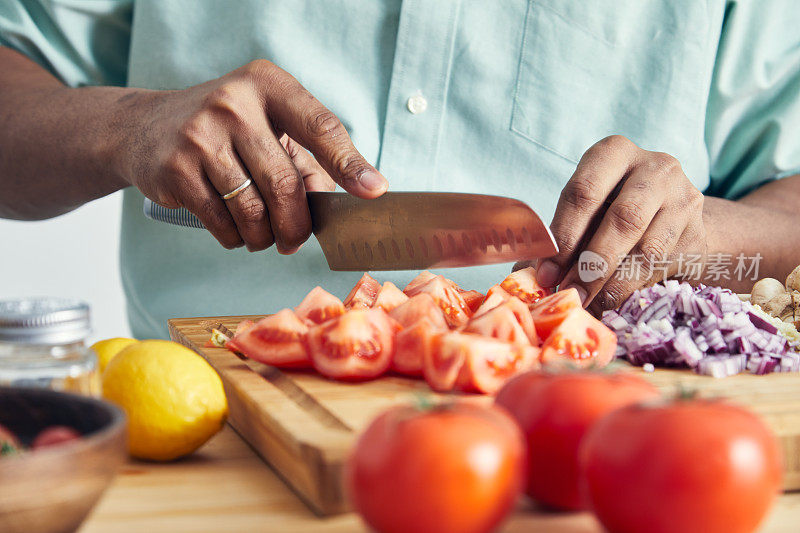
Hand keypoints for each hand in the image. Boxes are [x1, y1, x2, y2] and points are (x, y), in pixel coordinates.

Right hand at [111, 60, 387, 252]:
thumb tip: (337, 204)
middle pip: (285, 184)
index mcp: (268, 85)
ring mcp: (200, 135)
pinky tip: (236, 232)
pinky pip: (222, 222)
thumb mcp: (266, 126)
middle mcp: (233, 103)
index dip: (349, 163)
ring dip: (265, 237)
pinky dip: (236, 238)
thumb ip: (304, 159)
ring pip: (253, 211)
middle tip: (295, 240)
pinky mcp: (175, 168)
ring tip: (264, 237)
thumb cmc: (224, 129)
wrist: (143, 127)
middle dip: (296, 225)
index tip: (374, 191)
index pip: (320, 126)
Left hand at [531, 135, 706, 310]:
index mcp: (613, 153)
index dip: (563, 236)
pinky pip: (663, 268)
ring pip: (647, 249)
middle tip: (569, 294)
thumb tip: (527, 276)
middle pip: (622, 219)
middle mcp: (654, 168)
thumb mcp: (586, 211)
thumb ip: (561, 237)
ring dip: (613, 284)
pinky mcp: (697, 232)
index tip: (546, 273)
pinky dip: (634, 289)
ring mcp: (682, 198)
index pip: (583, 192)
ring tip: (588, 303)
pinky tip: (614, 301)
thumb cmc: (612, 209)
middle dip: (591, 264)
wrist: (672, 213)